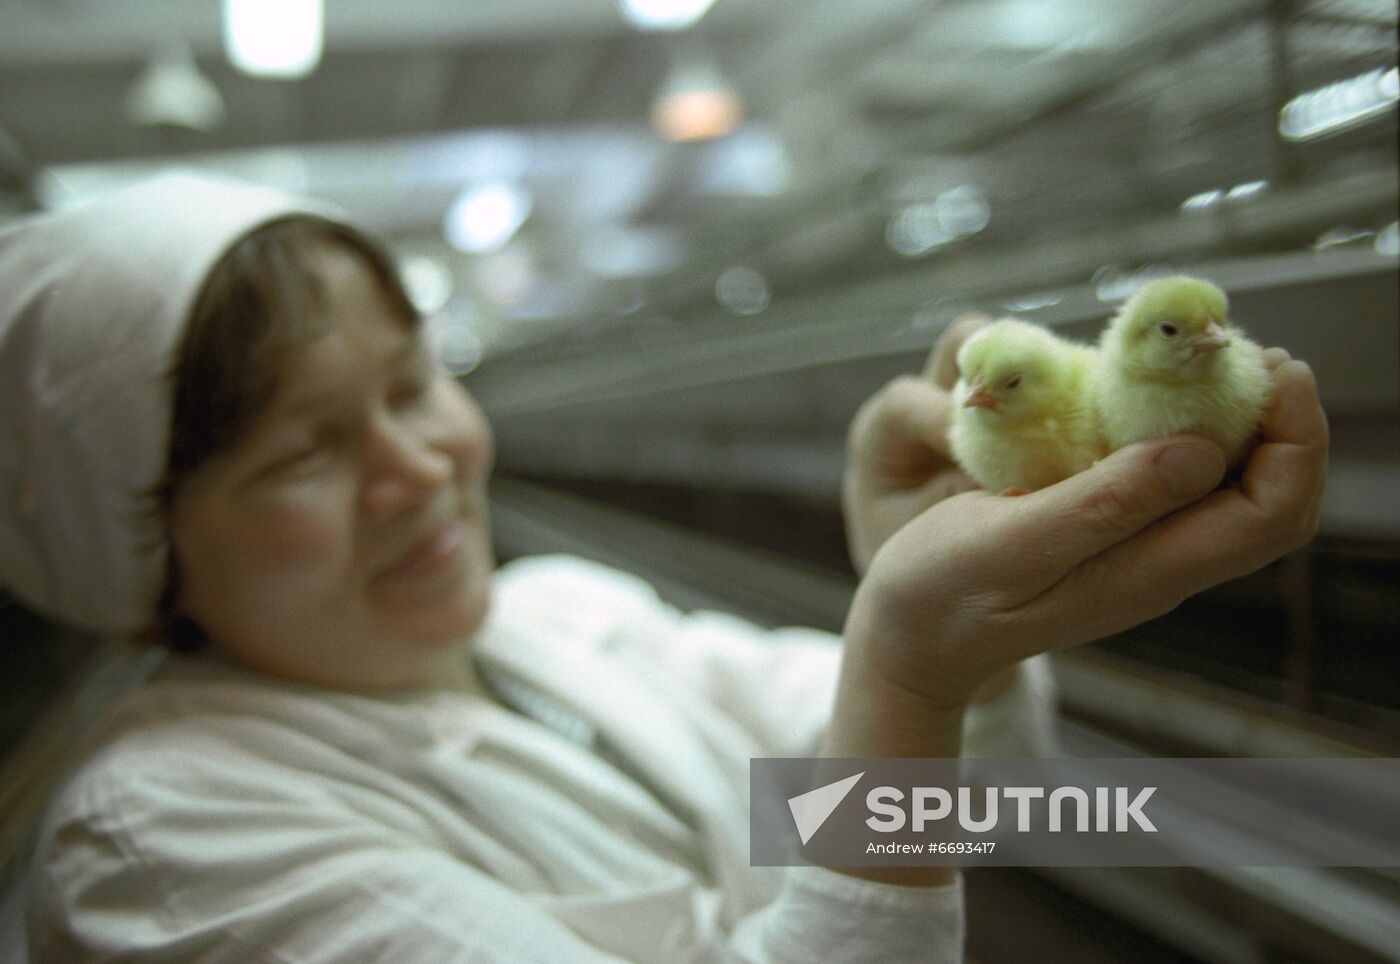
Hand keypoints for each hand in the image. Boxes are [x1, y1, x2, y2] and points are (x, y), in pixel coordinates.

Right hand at [845, 348, 1327, 710]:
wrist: (910, 640)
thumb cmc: (942, 592)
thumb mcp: (1010, 541)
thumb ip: (1102, 504)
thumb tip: (1201, 454)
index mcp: (1148, 571)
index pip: (1274, 513)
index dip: (1298, 436)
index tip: (1273, 364)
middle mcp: (1163, 568)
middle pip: (1275, 503)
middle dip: (1286, 425)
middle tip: (1250, 354)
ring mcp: (1143, 557)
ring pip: (1239, 495)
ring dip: (1246, 427)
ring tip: (1213, 365)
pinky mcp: (1118, 542)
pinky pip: (1189, 490)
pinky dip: (1197, 436)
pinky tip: (1159, 399)